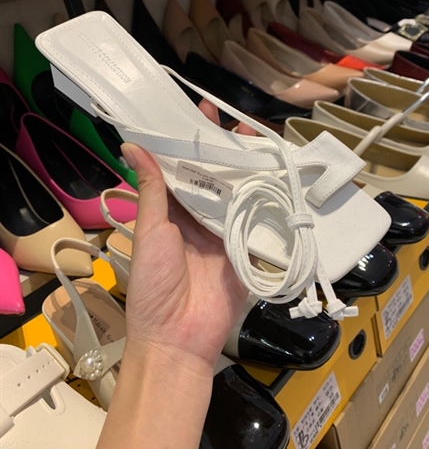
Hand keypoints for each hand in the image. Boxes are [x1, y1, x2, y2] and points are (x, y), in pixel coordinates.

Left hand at [121, 100, 254, 369]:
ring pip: (238, 194)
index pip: (181, 167)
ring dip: (248, 170)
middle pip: (213, 177)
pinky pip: (257, 220)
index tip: (200, 111)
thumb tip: (131, 145)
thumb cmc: (155, 284)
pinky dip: (267, 201)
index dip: (190, 141)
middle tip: (238, 122)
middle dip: (225, 150)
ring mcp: (225, 232)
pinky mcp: (246, 249)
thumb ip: (150, 190)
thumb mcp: (150, 232)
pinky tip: (279, 178)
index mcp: (171, 211)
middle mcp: (199, 217)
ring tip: (260, 141)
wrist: (179, 338)